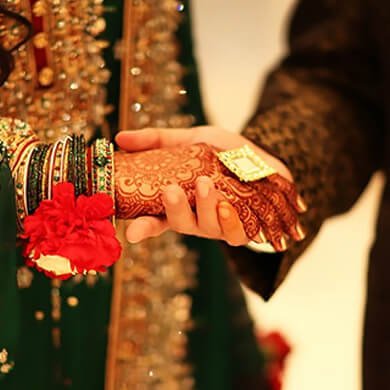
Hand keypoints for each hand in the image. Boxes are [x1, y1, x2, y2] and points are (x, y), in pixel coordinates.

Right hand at [115, 127, 306, 249]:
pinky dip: (230, 221)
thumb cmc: (223, 152)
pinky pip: (235, 233)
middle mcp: (197, 217)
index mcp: (180, 201)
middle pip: (180, 224)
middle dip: (174, 209)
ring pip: (207, 228)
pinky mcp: (243, 228)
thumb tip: (119, 138)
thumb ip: (158, 140)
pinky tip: (228, 204)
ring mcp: (219, 225)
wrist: (263, 156)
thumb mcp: (191, 139)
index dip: (143, 228)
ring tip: (205, 183)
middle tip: (170, 190)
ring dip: (205, 207)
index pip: (155, 219)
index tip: (131, 232)